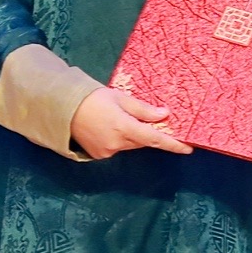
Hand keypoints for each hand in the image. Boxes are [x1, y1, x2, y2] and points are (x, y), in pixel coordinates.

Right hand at [69, 82, 189, 158]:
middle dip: (149, 133)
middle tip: (155, 122)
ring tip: (120, 118)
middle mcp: (117, 143)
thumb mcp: (120, 98)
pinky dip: (119, 139)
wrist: (63, 108)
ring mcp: (107, 151)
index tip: (188, 148)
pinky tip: (110, 127)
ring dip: (133, 135)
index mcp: (124, 127)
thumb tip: (164, 115)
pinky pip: (117, 148)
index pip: (155, 139)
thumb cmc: (93, 98)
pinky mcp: (99, 155)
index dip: (173, 144)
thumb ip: (143, 109)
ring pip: (130, 145)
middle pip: (142, 141)